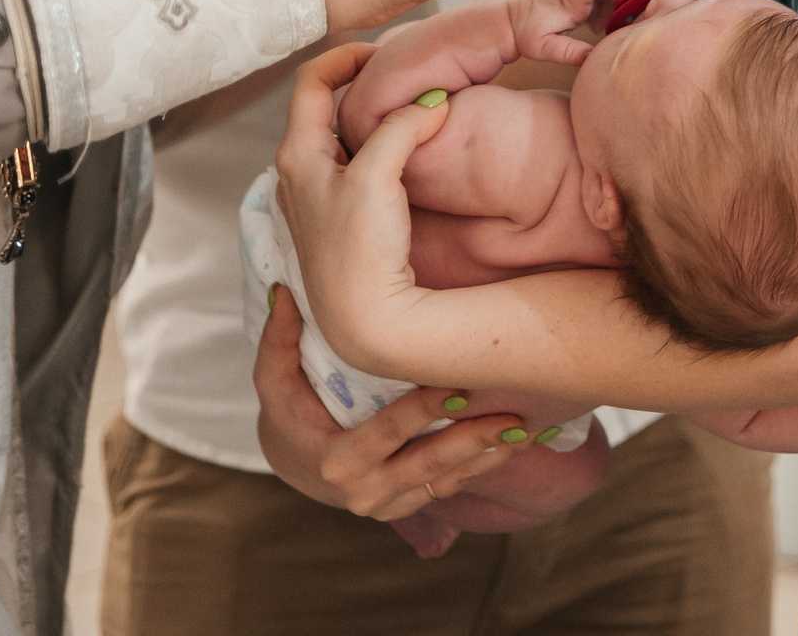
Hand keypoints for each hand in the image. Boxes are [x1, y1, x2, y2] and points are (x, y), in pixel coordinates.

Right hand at [253, 286, 535, 524]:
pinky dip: (482, 468)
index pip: (389, 431)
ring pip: (446, 482)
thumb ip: (279, 337)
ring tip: (525, 431)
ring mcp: (388, 504)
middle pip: (428, 464)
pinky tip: (515, 445)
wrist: (289, 463)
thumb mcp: (272, 377)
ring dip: (488, 457)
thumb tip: (284, 291)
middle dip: (473, 441)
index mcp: (335, 460)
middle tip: (512, 417)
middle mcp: (364, 490)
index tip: (460, 386)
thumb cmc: (286, 411)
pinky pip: (449, 489)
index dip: (426, 409)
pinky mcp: (406, 506)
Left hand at [272, 43, 444, 374]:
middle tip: (405, 78)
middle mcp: (298, 172)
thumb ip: (400, 128)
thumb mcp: (377, 175)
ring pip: (344, 137)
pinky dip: (379, 148)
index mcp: (296, 153)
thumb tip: (432, 102)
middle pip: (326, 106)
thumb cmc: (358, 251)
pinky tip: (409, 154)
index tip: (385, 52)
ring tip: (412, 111)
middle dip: (364, 86)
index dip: (346, 55)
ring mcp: (317, 197)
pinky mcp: (339, 218)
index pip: (312, 78)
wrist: (365, 321)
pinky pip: (356, 164)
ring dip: (374, 119)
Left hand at [501, 0, 627, 65]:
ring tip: (603, 27)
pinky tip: (596, 24)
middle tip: (616, 23)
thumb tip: (596, 58)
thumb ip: (570, 53)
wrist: (507, 21)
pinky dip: (607, 4)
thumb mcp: (544, 48)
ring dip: (616, 2)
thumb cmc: (524, 34)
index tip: (621, 11)